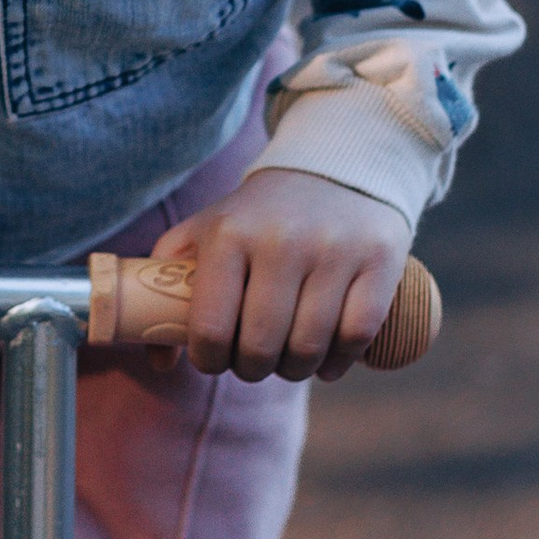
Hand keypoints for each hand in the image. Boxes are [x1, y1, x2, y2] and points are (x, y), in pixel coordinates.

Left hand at [153, 170, 411, 383]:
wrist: (333, 168)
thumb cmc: (258, 215)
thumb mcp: (206, 231)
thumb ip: (168, 287)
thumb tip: (158, 362)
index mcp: (229, 234)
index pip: (210, 330)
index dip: (209, 361)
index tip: (216, 358)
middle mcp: (281, 240)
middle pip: (260, 347)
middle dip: (253, 369)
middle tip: (255, 360)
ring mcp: (334, 249)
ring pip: (309, 348)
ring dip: (295, 370)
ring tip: (289, 360)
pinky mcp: (379, 258)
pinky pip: (357, 336)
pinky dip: (339, 361)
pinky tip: (327, 359)